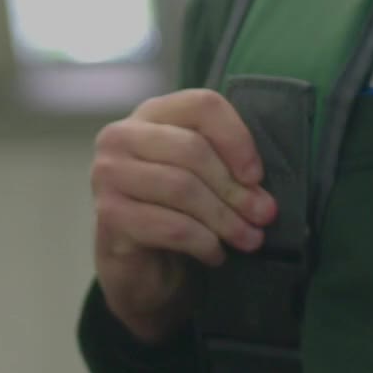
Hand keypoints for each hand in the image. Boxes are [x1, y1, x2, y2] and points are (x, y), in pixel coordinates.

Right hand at [90, 88, 279, 343]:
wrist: (138, 267)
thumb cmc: (175, 212)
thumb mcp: (204, 180)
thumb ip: (229, 173)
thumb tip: (262, 199)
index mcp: (151, 114)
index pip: (202, 105)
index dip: (237, 138)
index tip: (256, 176)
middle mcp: (122, 136)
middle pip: (193, 149)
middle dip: (235, 188)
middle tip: (263, 216)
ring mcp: (108, 174)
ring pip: (182, 188)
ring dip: (225, 219)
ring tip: (248, 239)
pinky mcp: (108, 215)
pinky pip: (171, 226)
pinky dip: (203, 242)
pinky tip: (216, 254)